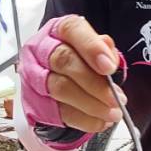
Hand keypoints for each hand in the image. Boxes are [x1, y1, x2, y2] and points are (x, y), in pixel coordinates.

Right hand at [18, 15, 122, 133]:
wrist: (58, 79)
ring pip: (60, 89)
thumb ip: (104, 50)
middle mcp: (41, 49)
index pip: (72, 30)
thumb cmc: (80, 60)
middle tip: (116, 98)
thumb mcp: (94, 48)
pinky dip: (84, 120)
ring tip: (113, 113)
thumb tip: (109, 59)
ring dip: (91, 105)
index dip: (91, 47)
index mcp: (59, 30)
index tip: (109, 68)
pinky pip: (59, 112)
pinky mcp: (34, 101)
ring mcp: (34, 76)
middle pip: (63, 61)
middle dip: (94, 83)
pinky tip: (100, 121)